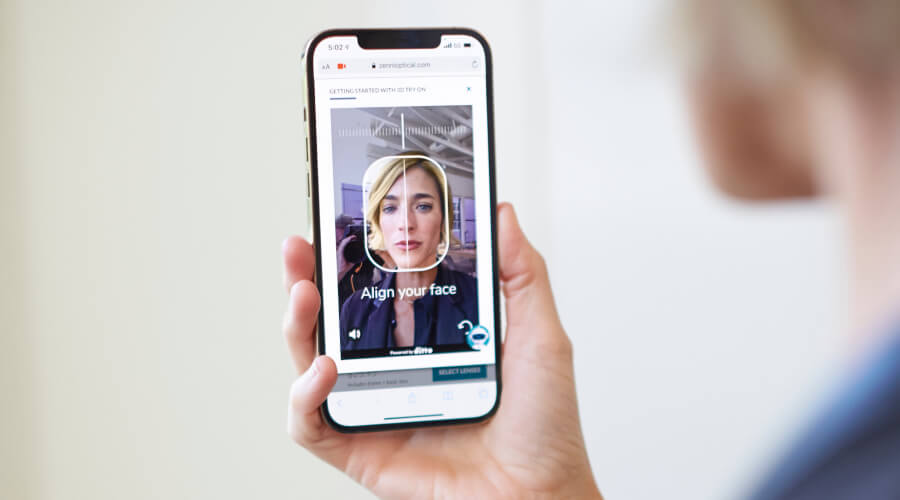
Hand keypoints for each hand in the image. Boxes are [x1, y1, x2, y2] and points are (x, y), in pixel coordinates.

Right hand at [282, 203, 601, 499]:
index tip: (339, 220)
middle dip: (305, 279)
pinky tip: (328, 369)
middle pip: (330, 320)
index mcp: (427, 341)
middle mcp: (392, 371)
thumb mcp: (538, 335)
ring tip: (306, 295)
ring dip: (296, 325)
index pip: (375, 291)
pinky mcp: (358, 449)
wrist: (540, 494)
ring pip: (307, 362)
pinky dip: (305, 395)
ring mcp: (372, 408)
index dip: (350, 258)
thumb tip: (503, 213)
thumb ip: (521, 273)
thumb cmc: (543, 427)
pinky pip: (310, 423)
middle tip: (301, 247)